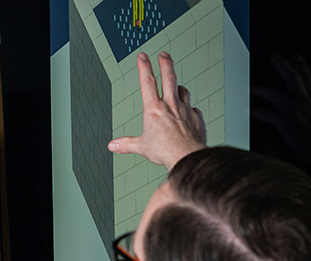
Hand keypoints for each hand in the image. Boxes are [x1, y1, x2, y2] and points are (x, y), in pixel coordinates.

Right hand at [108, 52, 206, 169]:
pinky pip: (194, 110)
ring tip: (177, 86)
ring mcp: (185, 110)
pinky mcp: (196, 118)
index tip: (143, 56)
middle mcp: (170, 105)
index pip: (147, 82)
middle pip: (169, 77)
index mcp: (154, 110)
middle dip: (166, 63)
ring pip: (183, 91)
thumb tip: (113, 145)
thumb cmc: (165, 151)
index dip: (144, 67)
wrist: (186, 156)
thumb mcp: (141, 147)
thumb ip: (126, 144)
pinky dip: (190, 110)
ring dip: (179, 87)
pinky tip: (188, 113)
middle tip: (164, 54)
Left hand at [251, 53, 310, 161]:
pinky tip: (251, 110)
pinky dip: (259, 112)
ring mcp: (296, 112)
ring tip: (251, 87)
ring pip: (276, 93)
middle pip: (293, 79)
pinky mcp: (287, 123)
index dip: (302, 67)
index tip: (296, 57)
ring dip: (262, 89)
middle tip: (273, 56)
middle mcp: (306, 104)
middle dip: (283, 66)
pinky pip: (269, 114)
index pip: (308, 81)